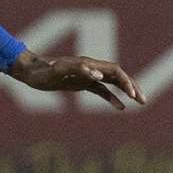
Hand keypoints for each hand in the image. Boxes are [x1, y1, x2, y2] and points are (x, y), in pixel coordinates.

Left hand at [8, 51, 145, 110]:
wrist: (28, 71)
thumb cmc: (40, 71)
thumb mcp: (55, 71)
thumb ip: (74, 70)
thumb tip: (96, 74)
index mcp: (87, 64)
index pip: (114, 71)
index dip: (125, 82)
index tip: (133, 95)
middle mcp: (90, 68)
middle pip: (118, 75)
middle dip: (132, 87)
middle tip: (143, 100)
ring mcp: (87, 75)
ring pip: (113, 82)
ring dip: (127, 91)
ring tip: (140, 103)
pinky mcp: (82, 83)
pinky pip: (102, 90)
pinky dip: (112, 98)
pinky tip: (121, 108)